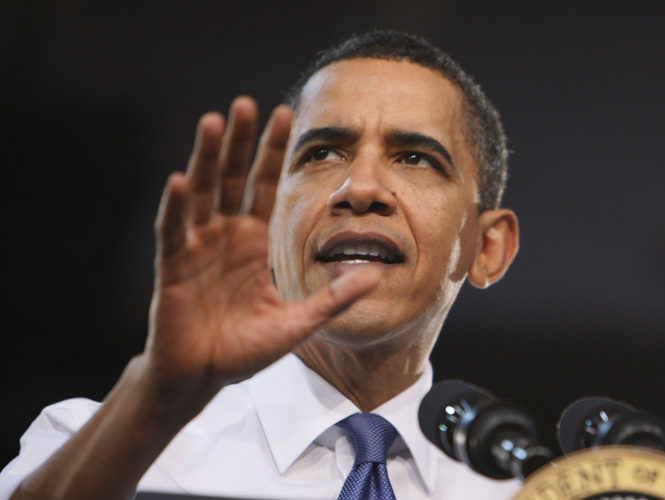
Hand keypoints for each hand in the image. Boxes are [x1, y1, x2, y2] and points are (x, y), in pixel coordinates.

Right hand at [145, 97, 380, 390]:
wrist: (203, 377)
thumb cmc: (246, 349)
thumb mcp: (298, 322)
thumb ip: (334, 298)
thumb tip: (377, 276)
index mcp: (253, 241)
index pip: (263, 187)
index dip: (272, 152)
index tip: (284, 115)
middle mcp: (225, 235)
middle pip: (232, 179)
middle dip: (239, 142)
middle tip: (247, 103)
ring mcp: (196, 247)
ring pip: (201, 193)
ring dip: (206, 158)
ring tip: (214, 122)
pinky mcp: (173, 267)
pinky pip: (173, 231)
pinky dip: (176, 207)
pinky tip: (181, 180)